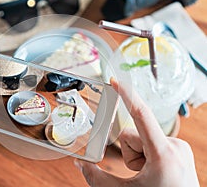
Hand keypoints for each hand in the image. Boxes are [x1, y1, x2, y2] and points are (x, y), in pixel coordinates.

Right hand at [74, 78, 198, 186]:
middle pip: (133, 135)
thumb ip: (97, 178)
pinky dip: (148, 155)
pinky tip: (155, 171)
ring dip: (138, 155)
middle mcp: (175, 145)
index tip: (115, 81)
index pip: (140, 114)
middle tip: (139, 174)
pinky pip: (153, 143)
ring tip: (149, 174)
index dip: (126, 95)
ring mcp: (179, 147)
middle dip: (129, 152)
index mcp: (162, 153)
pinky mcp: (180, 149)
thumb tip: (79, 164)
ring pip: (142, 139)